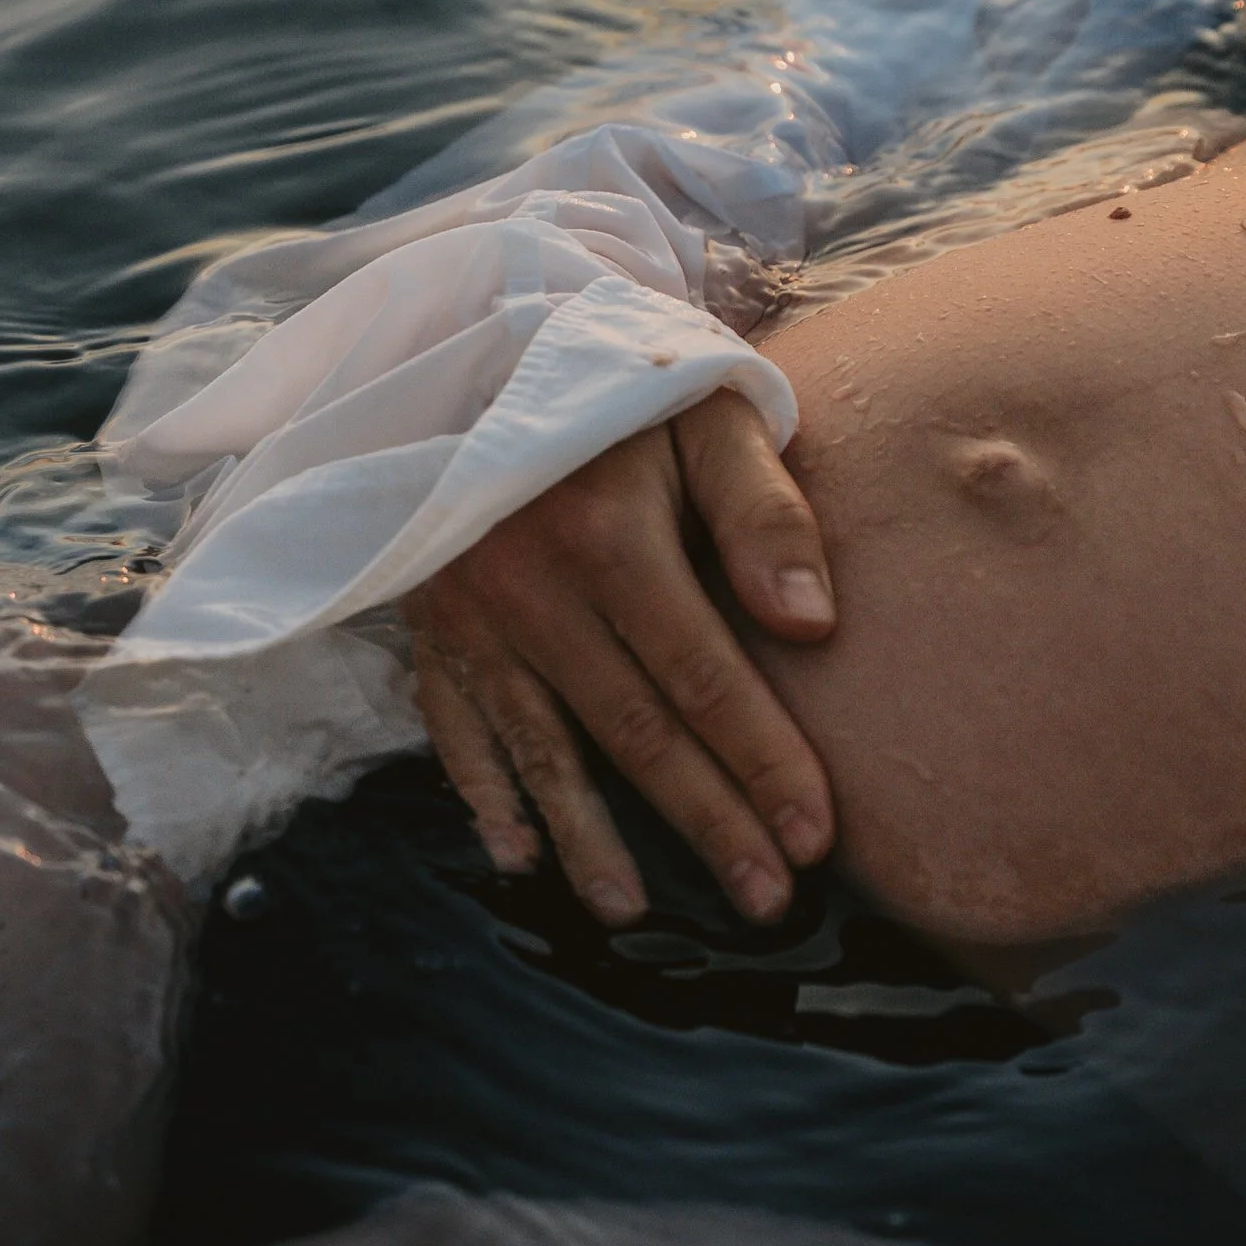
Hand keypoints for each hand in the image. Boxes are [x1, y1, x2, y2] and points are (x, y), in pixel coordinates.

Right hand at [405, 387, 836, 926]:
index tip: (818, 836)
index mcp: (609, 536)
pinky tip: (519, 854)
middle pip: (634, 730)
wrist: (477, 334)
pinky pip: (451, 723)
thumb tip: (813, 624)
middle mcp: (532, 588)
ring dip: (589, 836)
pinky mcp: (427, 619)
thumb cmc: (615, 371)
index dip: (763, 760)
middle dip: (707, 820)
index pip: (703, 675)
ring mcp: (470, 612)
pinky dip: (482, 792)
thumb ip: (763, 507)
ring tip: (634, 911)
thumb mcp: (701, 406)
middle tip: (769, 899)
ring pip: (541, 745)